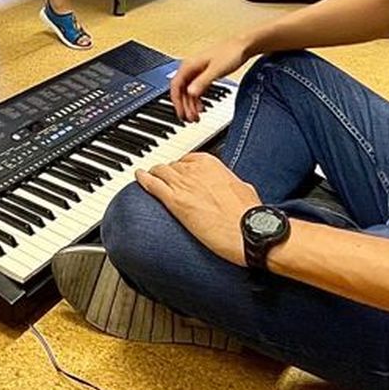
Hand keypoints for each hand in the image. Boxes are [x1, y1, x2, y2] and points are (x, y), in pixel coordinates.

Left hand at [135, 152, 258, 265]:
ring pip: (160, 172)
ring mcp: (183, 184)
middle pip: (173, 166)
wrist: (249, 231)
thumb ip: (229, 182)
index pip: (188, 158)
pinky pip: (152, 185)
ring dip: (154, 175)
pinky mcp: (175, 202)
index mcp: (212, 163)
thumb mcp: (243, 188)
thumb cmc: (250, 214)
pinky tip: (138, 177)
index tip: (180, 173)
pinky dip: (143, 179)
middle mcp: (195, 170)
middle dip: (168, 173)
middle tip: (165, 180)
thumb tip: (229, 185)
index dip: (182, 167)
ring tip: (149, 177)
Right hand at [170, 37, 249, 121]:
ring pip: (188, 91)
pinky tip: (202, 107)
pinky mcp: (204, 74)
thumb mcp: (216, 70)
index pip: (176, 85)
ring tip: (196, 117)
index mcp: (189, 65)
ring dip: (190, 105)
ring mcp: (197, 71)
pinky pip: (196, 89)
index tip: (181, 114)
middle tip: (189, 120)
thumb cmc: (231, 53)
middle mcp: (191, 68)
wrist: (243, 45)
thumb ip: (202, 82)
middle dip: (184, 107)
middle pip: (181, 90)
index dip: (177, 101)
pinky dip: (197, 100)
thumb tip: (190, 93)